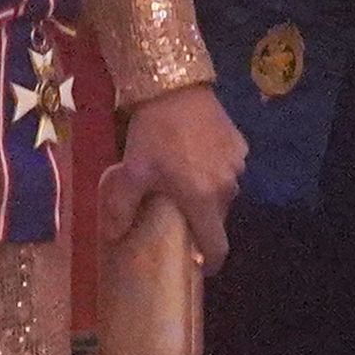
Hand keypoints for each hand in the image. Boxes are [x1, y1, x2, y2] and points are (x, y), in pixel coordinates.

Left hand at [100, 84, 245, 268]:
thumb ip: (122, 208)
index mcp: (203, 199)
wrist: (175, 87)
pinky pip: (228, 169)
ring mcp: (237, 165)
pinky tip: (194, 155)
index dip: (209, 262)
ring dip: (206, 193)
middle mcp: (228, 186)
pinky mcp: (240, 145)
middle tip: (175, 212)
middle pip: (217, 218)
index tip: (198, 267)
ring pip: (223, 193)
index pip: (217, 246)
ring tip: (183, 179)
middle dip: (199, 220)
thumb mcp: (132, 171)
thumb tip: (113, 236)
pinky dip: (213, 170)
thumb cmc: (154, 133)